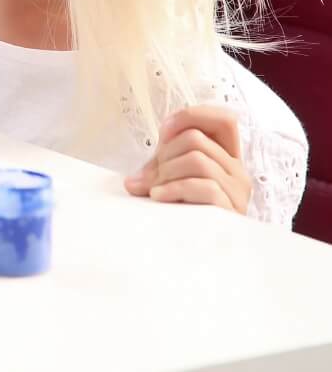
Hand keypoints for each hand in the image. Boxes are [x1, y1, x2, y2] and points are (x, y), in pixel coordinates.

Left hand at [125, 105, 250, 215]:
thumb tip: (133, 183)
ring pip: (197, 159)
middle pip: (195, 139)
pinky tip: (158, 197)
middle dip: (165, 154)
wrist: (205, 255)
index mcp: (226, 157)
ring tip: (156, 190)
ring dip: (166, 172)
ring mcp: (237, 191)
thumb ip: (157, 169)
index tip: (164, 133)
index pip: (224, 119)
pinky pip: (203, 187)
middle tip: (154, 177)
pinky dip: (174, 189)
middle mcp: (238, 171)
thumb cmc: (186, 211)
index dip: (191, 116)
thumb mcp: (172, 181)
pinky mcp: (232, 210)